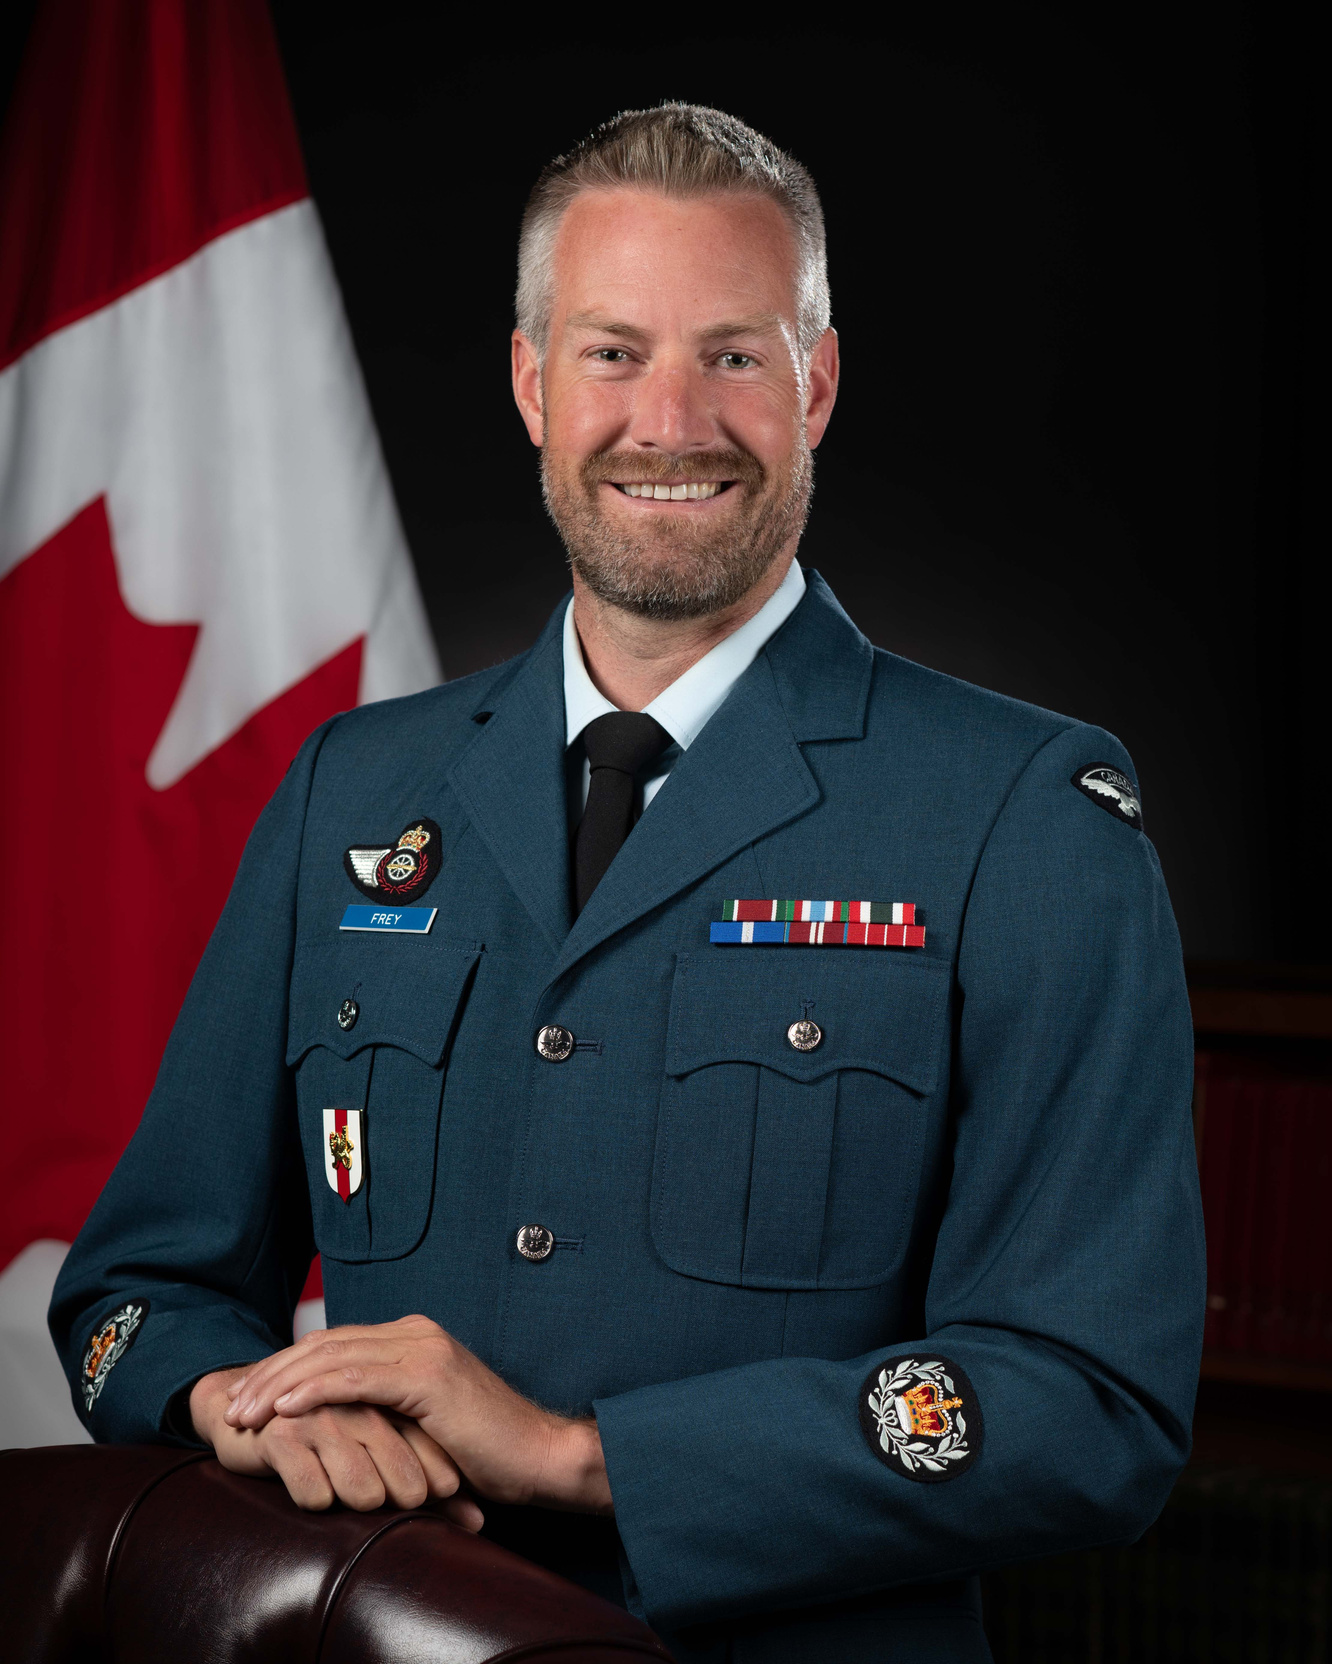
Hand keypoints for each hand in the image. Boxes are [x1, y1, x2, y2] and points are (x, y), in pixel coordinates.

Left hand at [222, 1316, 612, 1513]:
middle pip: (324, 1344)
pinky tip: (282, 1409)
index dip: (285, 1368)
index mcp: (413, 1339)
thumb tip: (339, 1431)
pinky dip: (313, 1391)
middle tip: (230, 1406)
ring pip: (331, 1358)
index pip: (333, 1345)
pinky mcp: (426, 1376)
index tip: (249, 1399)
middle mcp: (414, 1333)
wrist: (540, 1456)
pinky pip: (355, 1379)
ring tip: (242, 1412)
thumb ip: (386, 1412)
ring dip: (279, 1385)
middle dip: (270, 1373)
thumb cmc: (488, 1451)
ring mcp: (421, 1348)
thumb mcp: (424, 1425)